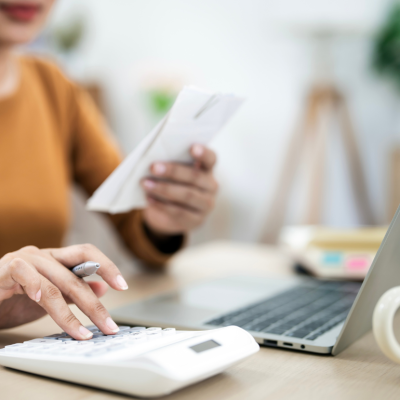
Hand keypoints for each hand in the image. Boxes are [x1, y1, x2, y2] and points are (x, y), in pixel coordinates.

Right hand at [0, 244, 128, 339]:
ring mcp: (24, 259)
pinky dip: (35, 286)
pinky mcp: (6, 267)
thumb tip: (103, 288)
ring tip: (83, 333)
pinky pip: (24, 273)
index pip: (86, 253)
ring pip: (55, 283)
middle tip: (108, 325)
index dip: (106, 266)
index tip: (122, 286)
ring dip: (71, 312)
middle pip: (75, 276)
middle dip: (94, 304)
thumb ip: (73, 291)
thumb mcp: (49, 297)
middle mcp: (43, 255)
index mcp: (55, 258)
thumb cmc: (12, 298)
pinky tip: (39, 299)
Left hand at [141, 144, 217, 235]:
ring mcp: (206, 204)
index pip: (210, 158)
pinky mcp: (196, 220)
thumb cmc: (173, 184)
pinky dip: (162, 204)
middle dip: (173, 171)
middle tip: (153, 167)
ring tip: (146, 184)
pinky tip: (149, 198)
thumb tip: (154, 162)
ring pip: (187, 195)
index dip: (203, 153)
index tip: (192, 147)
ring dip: (164, 189)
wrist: (175, 213)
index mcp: (207, 169)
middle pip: (195, 177)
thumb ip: (171, 164)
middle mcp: (211, 186)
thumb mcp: (175, 173)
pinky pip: (179, 211)